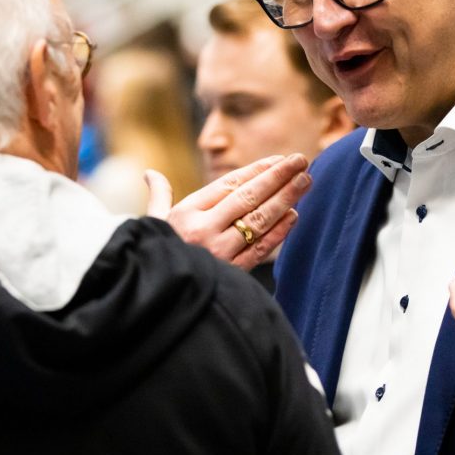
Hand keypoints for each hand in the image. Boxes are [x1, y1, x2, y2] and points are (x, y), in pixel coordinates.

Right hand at [145, 153, 309, 269]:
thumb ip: (159, 196)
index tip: (279, 159)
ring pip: (259, 221)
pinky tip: (294, 216)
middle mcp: (204, 230)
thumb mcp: (153, 224)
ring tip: (305, 182)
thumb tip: (150, 173)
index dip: (257, 170)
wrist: (156, 295)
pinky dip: (278, 232)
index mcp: (187, 213)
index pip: (229, 185)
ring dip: (285, 199)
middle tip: (301, 161)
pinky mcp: (231, 274)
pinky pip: (260, 249)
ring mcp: (219, 253)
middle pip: (248, 198)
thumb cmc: (155, 255)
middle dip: (277, 177)